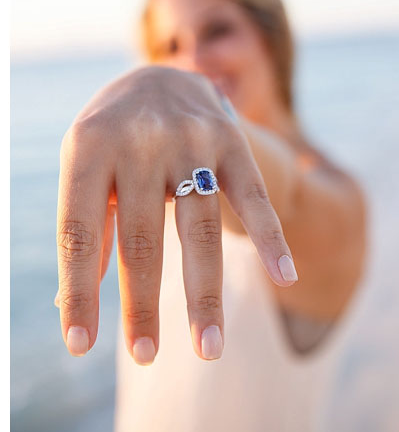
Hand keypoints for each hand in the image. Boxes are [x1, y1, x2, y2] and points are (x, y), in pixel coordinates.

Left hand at [55, 65, 297, 363]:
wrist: (162, 75)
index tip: (80, 346)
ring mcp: (192, 141)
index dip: (80, 292)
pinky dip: (271, 239)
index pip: (80, 233)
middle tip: (146, 356)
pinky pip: (254, 198)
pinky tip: (284, 277)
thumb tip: (80, 303)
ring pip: (200, 231)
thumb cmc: (113, 138)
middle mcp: (140, 141)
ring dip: (206, 296)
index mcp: (88, 147)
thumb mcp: (85, 166)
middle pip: (143, 240)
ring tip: (208, 348)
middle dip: (144, 305)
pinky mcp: (233, 143)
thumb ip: (91, 224)